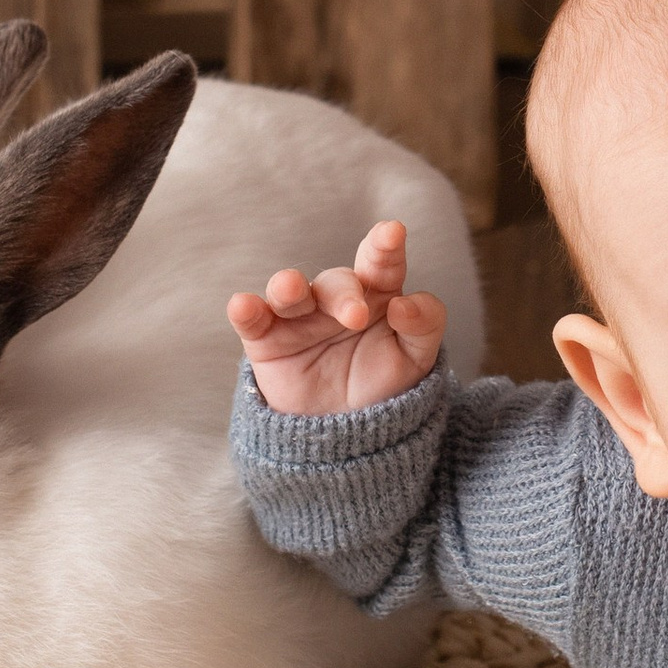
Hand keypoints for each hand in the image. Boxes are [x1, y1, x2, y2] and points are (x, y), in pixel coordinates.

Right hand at [227, 219, 445, 417]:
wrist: (347, 435)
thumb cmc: (382, 384)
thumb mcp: (417, 359)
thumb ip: (424, 325)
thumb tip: (404, 304)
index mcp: (376, 294)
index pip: (381, 264)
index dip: (384, 246)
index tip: (392, 232)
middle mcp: (335, 300)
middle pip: (337, 282)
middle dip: (344, 295)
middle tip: (356, 317)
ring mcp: (298, 317)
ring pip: (290, 291)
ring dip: (288, 286)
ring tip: (290, 288)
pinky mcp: (266, 340)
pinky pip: (253, 321)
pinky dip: (245, 311)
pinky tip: (242, 306)